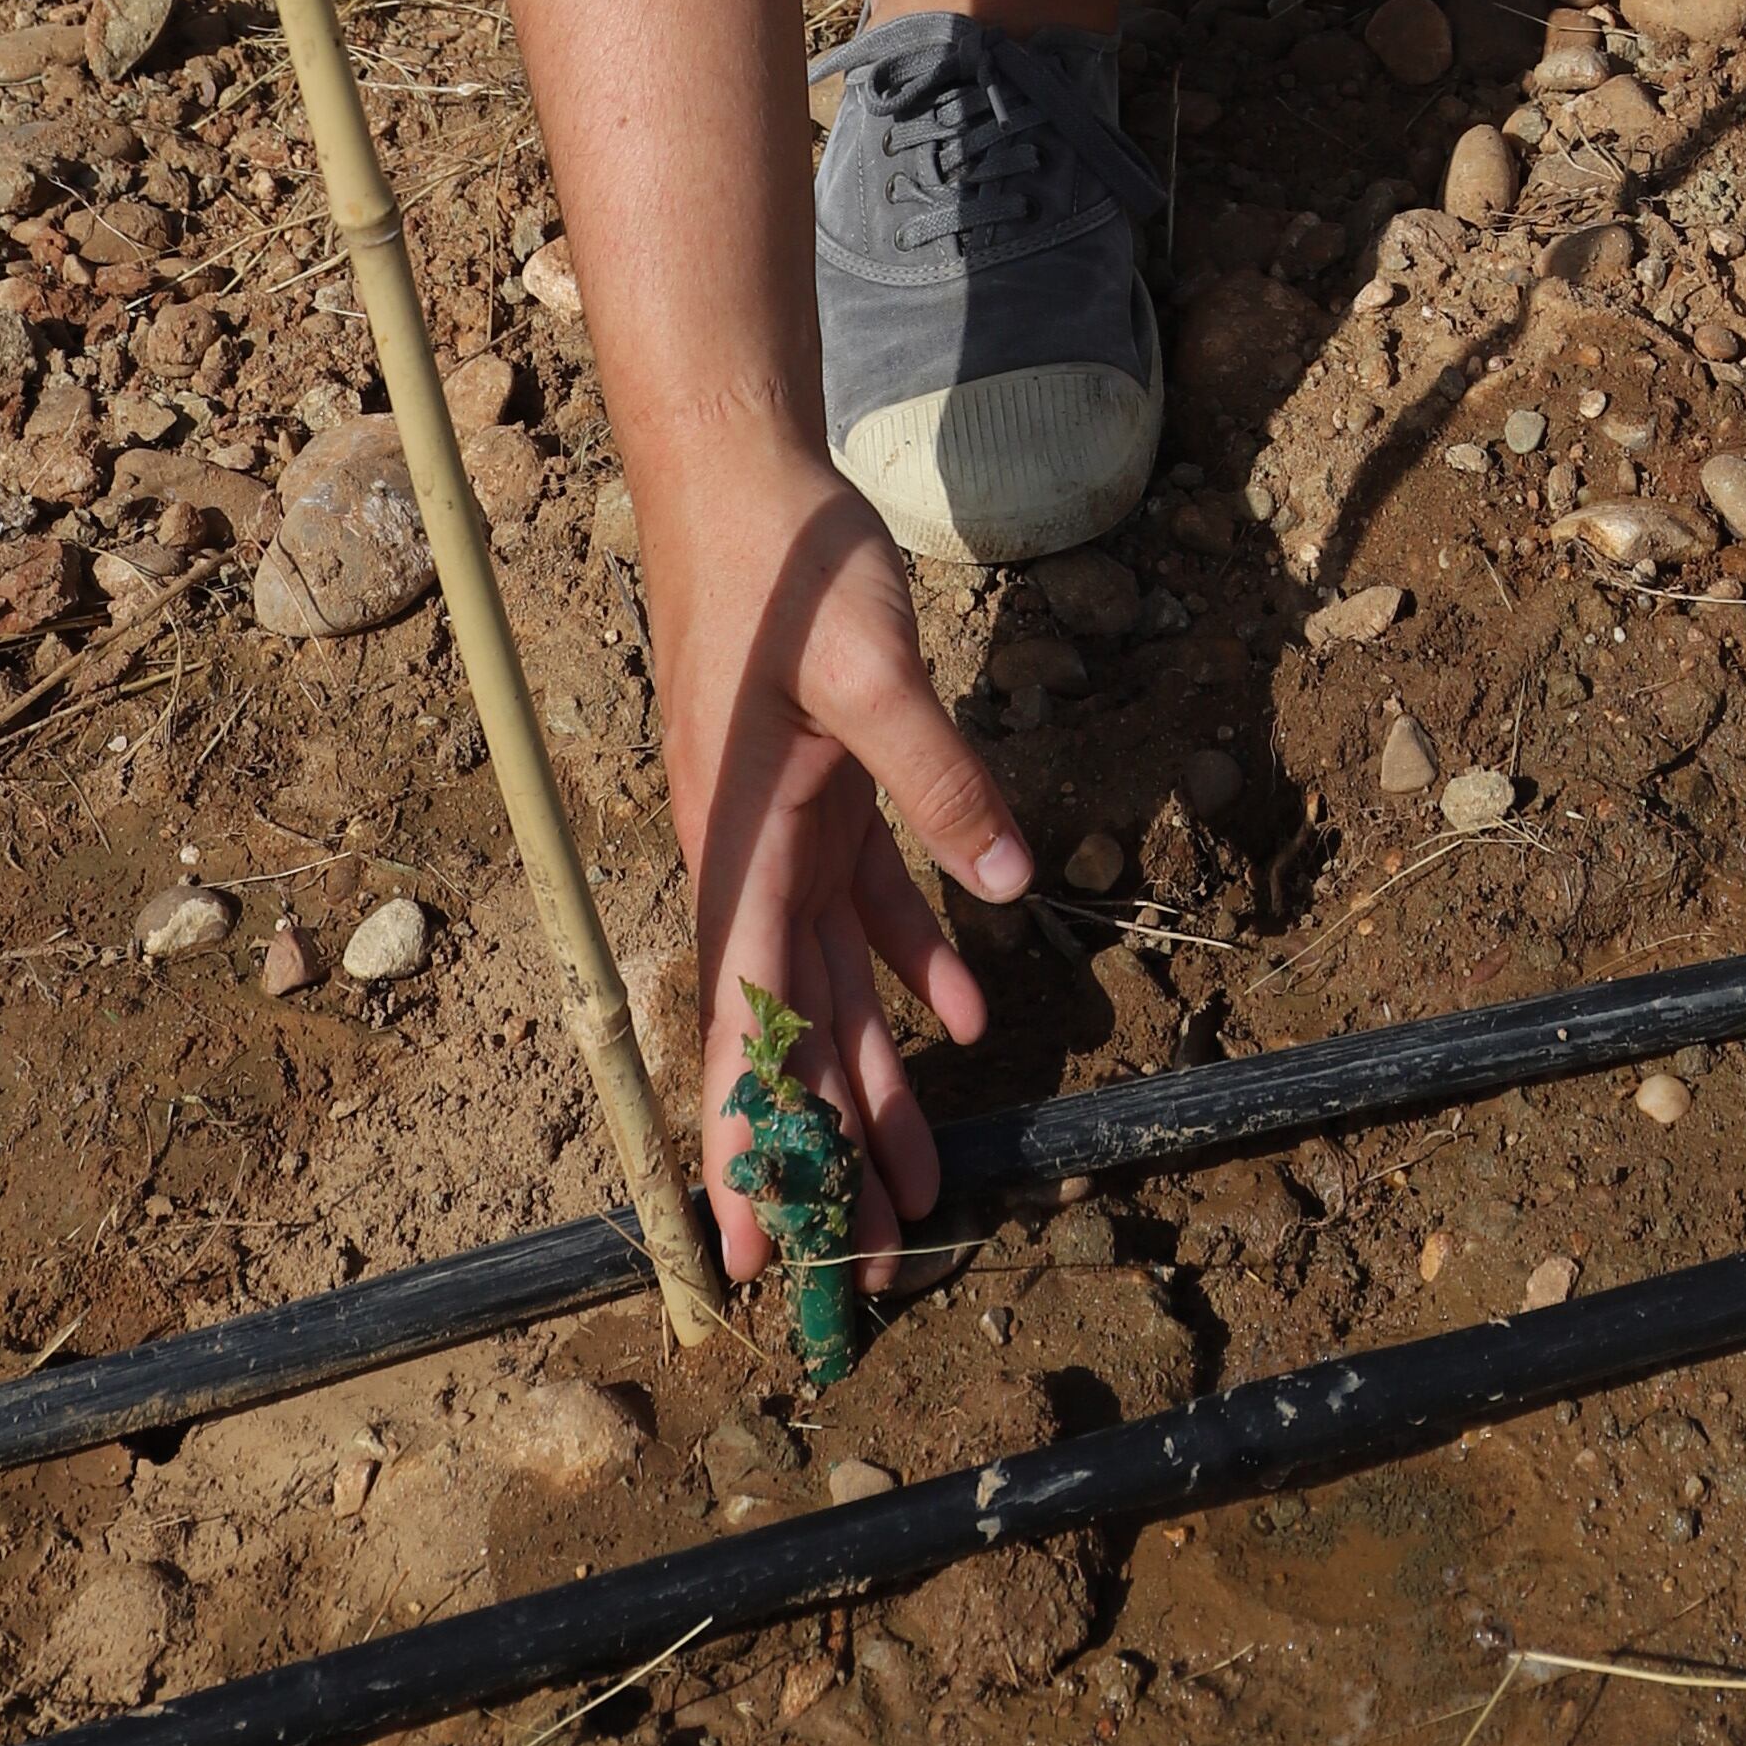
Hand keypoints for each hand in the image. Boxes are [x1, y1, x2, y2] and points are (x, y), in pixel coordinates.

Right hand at [643, 438, 1032, 1288]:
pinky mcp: (819, 792)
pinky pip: (865, 901)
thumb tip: (1009, 881)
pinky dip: (912, 958)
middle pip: (790, 1034)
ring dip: (874, 1079)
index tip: (754, 1252)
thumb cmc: (783, 571)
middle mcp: (748, 861)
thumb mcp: (869, 669)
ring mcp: (781, 829)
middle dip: (827, 1149)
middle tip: (864, 1267)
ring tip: (918, 1184)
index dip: (753, 1143)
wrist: (742, 478)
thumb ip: (937, 774)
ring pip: (830, 985)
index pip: (745, 1027)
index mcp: (736, 851)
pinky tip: (965, 1009)